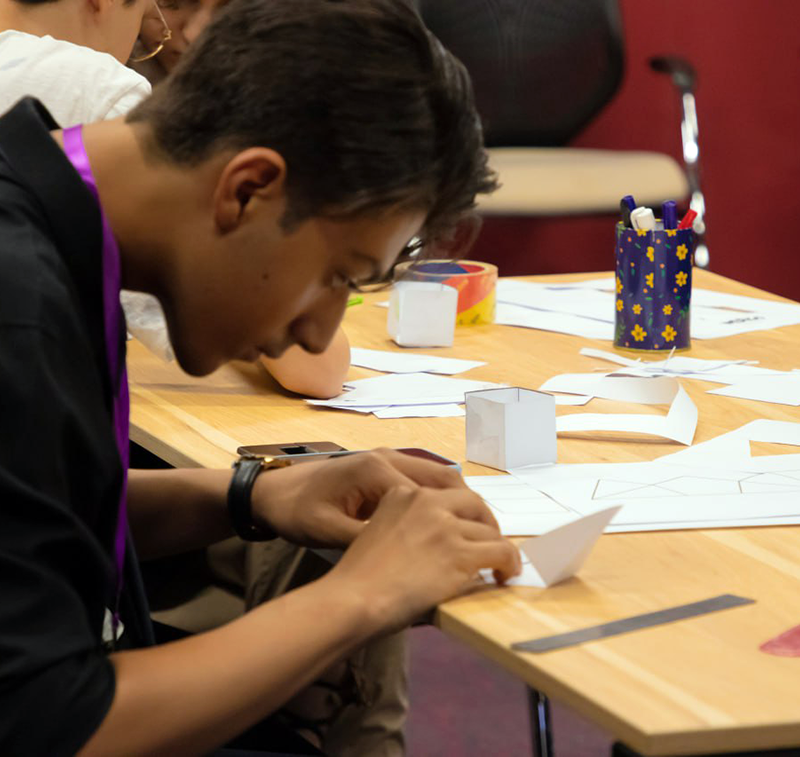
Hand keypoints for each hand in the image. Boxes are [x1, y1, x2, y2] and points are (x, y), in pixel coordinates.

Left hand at [250, 448, 466, 548]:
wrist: (273, 491)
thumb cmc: (298, 512)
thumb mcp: (329, 532)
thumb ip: (369, 540)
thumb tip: (410, 560)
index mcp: (377, 472)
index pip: (435, 493)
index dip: (461, 519)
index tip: (481, 543)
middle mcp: (388, 458)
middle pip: (445, 477)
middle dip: (472, 505)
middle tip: (491, 536)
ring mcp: (387, 459)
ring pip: (438, 475)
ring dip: (459, 499)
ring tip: (477, 531)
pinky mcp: (383, 467)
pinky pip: (423, 478)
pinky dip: (442, 496)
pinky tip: (448, 522)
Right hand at [325, 485, 520, 631]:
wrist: (353, 598)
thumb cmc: (356, 578)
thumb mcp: (374, 532)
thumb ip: (402, 525)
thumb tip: (428, 543)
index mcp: (402, 494)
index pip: (445, 493)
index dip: (460, 512)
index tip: (465, 527)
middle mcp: (425, 502)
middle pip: (473, 502)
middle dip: (485, 521)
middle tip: (489, 541)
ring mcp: (445, 525)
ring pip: (490, 529)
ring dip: (497, 546)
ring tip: (499, 564)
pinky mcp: (460, 552)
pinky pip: (502, 551)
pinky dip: (509, 562)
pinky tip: (506, 574)